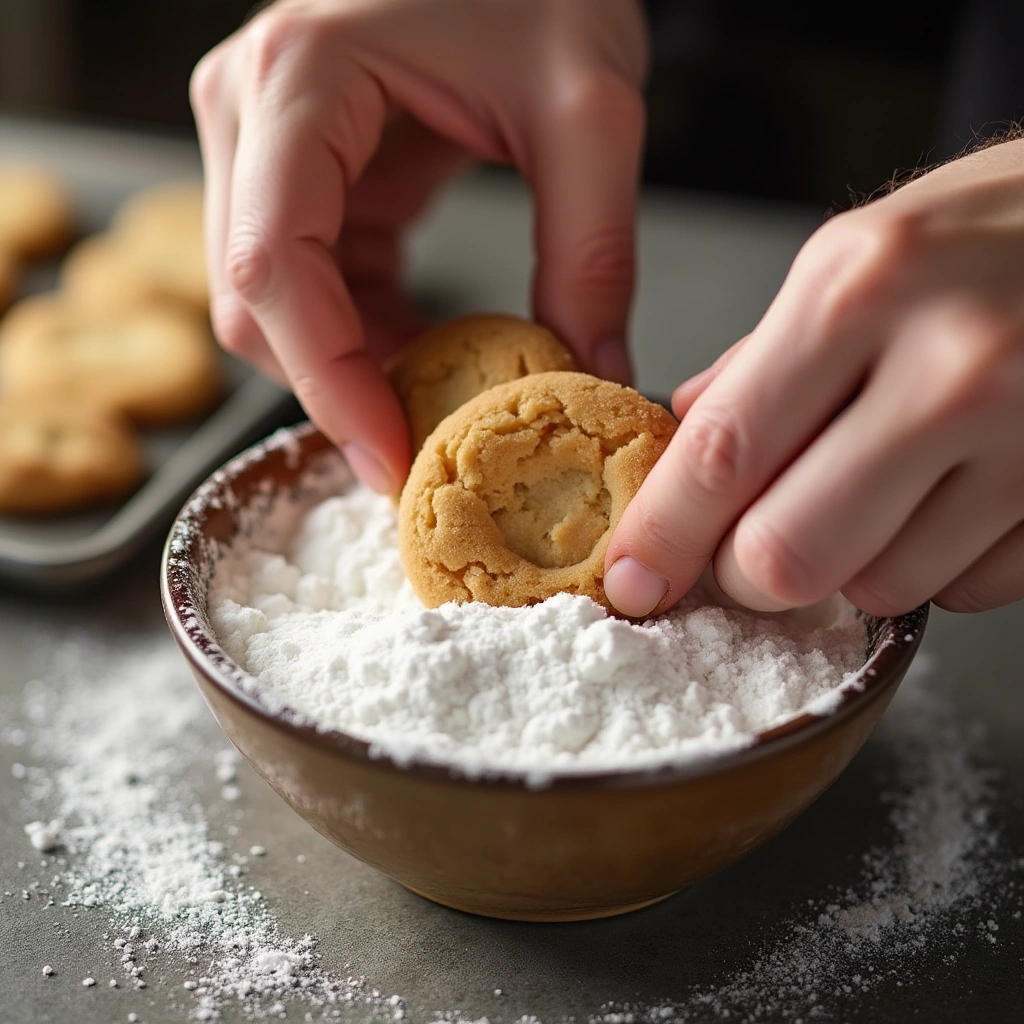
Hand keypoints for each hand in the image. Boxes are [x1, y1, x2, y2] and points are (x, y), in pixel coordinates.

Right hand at [191, 0, 647, 492]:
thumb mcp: (589, 108)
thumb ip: (592, 250)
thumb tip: (597, 373)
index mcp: (300, 82)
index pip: (276, 269)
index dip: (330, 385)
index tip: (394, 462)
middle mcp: (253, 112)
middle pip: (257, 304)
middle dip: (340, 390)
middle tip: (431, 451)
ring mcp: (266, 143)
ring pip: (275, 306)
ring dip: (354, 368)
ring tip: (445, 399)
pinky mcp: (302, 171)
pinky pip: (312, 284)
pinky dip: (365, 335)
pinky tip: (430, 351)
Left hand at [606, 138, 1023, 617]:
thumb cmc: (1004, 230)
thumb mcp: (864, 256)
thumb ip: (767, 357)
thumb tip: (692, 433)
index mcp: (857, 288)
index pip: (721, 452)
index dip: (662, 536)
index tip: (632, 581)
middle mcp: (944, 364)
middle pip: (785, 553)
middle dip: (748, 573)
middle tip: (751, 550)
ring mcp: (1023, 433)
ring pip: (877, 586)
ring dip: (853, 566)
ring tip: (880, 495)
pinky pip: (967, 591)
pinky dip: (939, 566)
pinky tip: (954, 498)